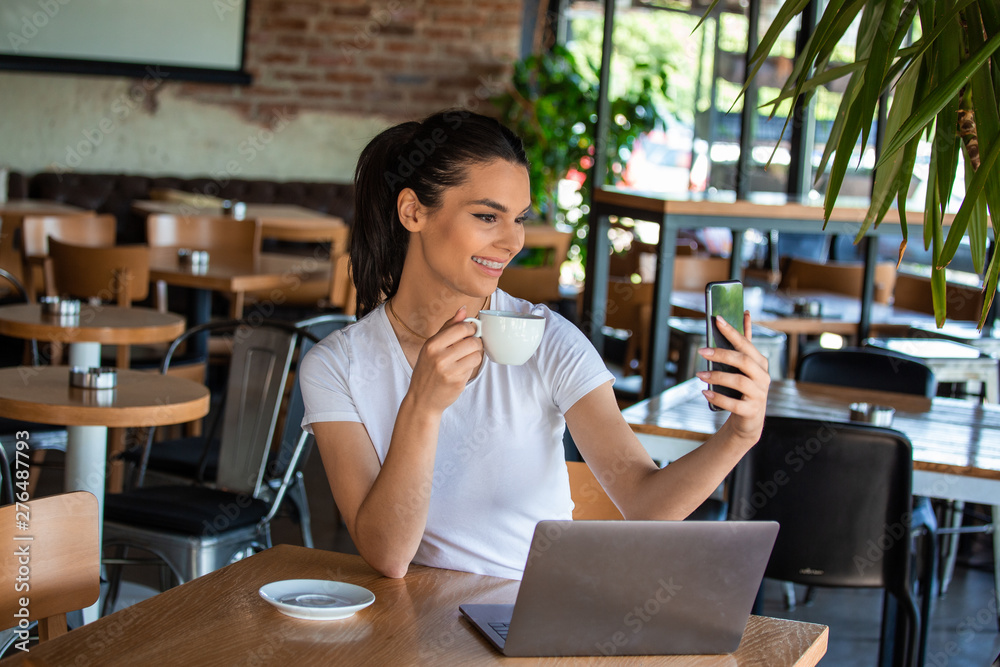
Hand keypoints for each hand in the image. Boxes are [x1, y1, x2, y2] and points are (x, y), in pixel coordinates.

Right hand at [407, 306, 483, 414]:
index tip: (469, 333)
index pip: (461, 328)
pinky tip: (462, 369)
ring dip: (475, 355)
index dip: (470, 329)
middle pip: (472, 341)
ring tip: (466, 358)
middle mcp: (439, 357)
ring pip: (477, 354)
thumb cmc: (427, 370)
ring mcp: (449, 371)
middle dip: (475, 342)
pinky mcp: (458, 382)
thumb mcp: (431, 346)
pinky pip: (474, 367)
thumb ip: (448, 327)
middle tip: (470, 346)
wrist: (422, 399)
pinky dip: (472, 367)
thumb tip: (463, 309)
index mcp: (432, 345)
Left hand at [695, 311, 769, 445]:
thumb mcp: (746, 365)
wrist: (749, 419)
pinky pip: (734, 404)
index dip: (732, 331)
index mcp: (760, 363)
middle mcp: (763, 377)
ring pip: (739, 381)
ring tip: (700, 374)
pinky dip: (718, 397)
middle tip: (702, 350)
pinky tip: (705, 392)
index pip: (745, 344)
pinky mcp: (751, 410)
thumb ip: (745, 342)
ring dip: (717, 376)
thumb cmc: (744, 388)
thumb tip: (745, 314)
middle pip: (743, 360)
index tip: (717, 319)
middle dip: (722, 353)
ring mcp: (759, 394)